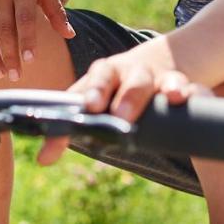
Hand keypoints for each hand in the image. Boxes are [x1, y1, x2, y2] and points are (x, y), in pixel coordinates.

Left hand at [36, 48, 207, 165]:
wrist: (154, 63)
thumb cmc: (112, 92)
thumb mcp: (91, 105)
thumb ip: (65, 132)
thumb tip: (42, 159)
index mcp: (101, 75)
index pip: (91, 84)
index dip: (91, 94)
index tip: (91, 106)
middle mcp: (125, 72)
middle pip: (123, 81)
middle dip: (121, 97)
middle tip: (120, 115)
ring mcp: (150, 76)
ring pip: (147, 81)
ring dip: (150, 94)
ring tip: (157, 102)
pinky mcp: (175, 82)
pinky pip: (178, 84)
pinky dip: (179, 89)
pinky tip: (181, 98)